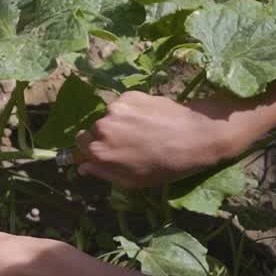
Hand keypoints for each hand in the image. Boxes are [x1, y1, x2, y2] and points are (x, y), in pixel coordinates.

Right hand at [74, 91, 243, 187]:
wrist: (196, 135)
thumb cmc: (166, 165)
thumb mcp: (133, 181)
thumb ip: (103, 173)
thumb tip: (83, 166)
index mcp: (98, 151)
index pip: (79, 145)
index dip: (93, 148)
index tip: (108, 151)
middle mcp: (100, 127)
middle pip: (93, 129)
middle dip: (106, 135)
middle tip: (130, 142)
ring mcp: (114, 108)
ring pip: (109, 116)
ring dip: (119, 122)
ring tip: (143, 130)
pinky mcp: (129, 95)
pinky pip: (122, 104)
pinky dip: (131, 111)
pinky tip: (150, 118)